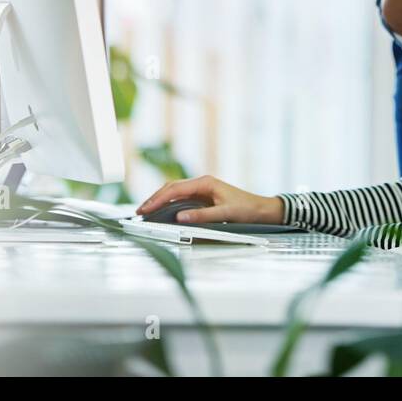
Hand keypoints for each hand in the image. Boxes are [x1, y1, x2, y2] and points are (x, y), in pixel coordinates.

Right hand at [135, 175, 284, 225]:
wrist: (262, 209)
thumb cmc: (247, 210)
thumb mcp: (225, 213)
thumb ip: (202, 216)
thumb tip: (180, 217)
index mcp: (205, 182)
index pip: (175, 189)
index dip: (158, 199)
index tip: (146, 208)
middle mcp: (202, 183)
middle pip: (171, 188)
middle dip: (154, 198)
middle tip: (140, 211)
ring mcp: (202, 189)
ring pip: (174, 192)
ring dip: (160, 200)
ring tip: (146, 211)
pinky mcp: (203, 197)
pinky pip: (181, 198)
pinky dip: (168, 203)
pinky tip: (162, 211)